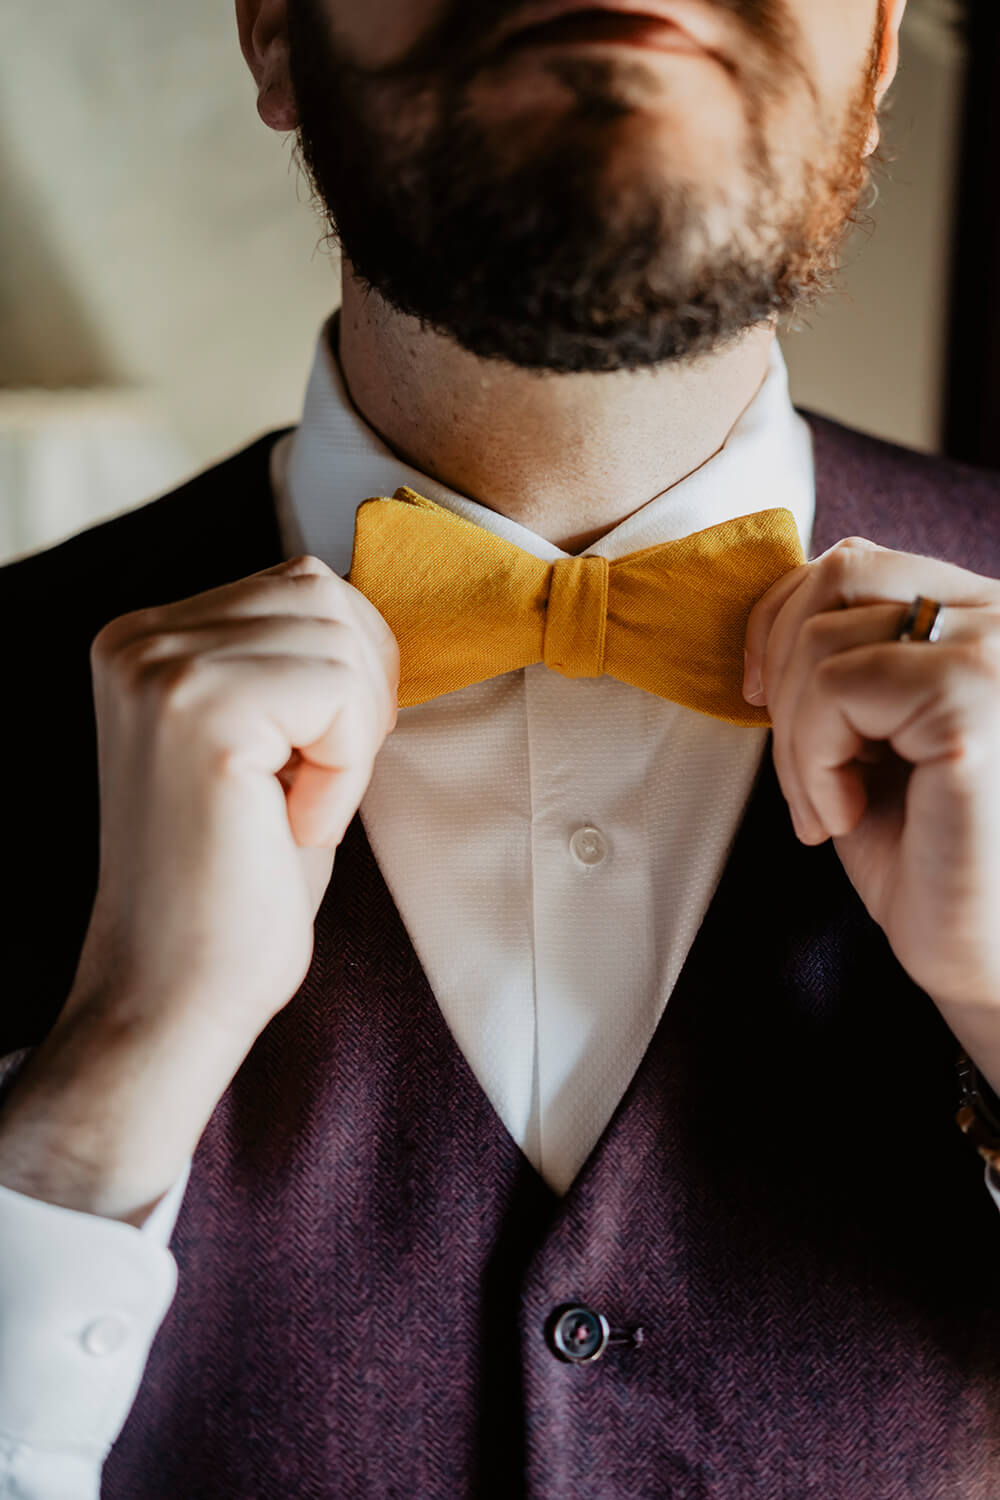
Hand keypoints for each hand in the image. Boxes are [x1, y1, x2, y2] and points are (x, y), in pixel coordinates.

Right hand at [68, 553, 398, 1045]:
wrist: (177, 991)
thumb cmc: (238, 879)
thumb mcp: (267, 741)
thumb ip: (293, 659)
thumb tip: (371, 605)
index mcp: (145, 637)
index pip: (301, 584)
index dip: (349, 673)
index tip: (310, 764)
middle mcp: (137, 637)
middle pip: (325, 594)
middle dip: (358, 697)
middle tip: (312, 789)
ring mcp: (159, 667)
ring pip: (341, 639)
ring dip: (351, 739)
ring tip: (294, 809)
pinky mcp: (198, 710)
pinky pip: (340, 692)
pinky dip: (346, 768)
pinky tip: (292, 825)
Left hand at [743, 537, 999, 1012]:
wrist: (983, 955)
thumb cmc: (926, 856)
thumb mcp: (869, 736)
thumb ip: (842, 663)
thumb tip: (769, 617)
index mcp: (980, 621)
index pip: (856, 561)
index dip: (780, 619)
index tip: (758, 696)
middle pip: (839, 574)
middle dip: (782, 673)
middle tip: (799, 772)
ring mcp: (997, 654)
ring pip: (825, 638)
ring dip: (796, 738)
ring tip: (827, 807)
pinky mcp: (974, 702)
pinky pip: (837, 688)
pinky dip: (814, 760)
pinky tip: (848, 817)